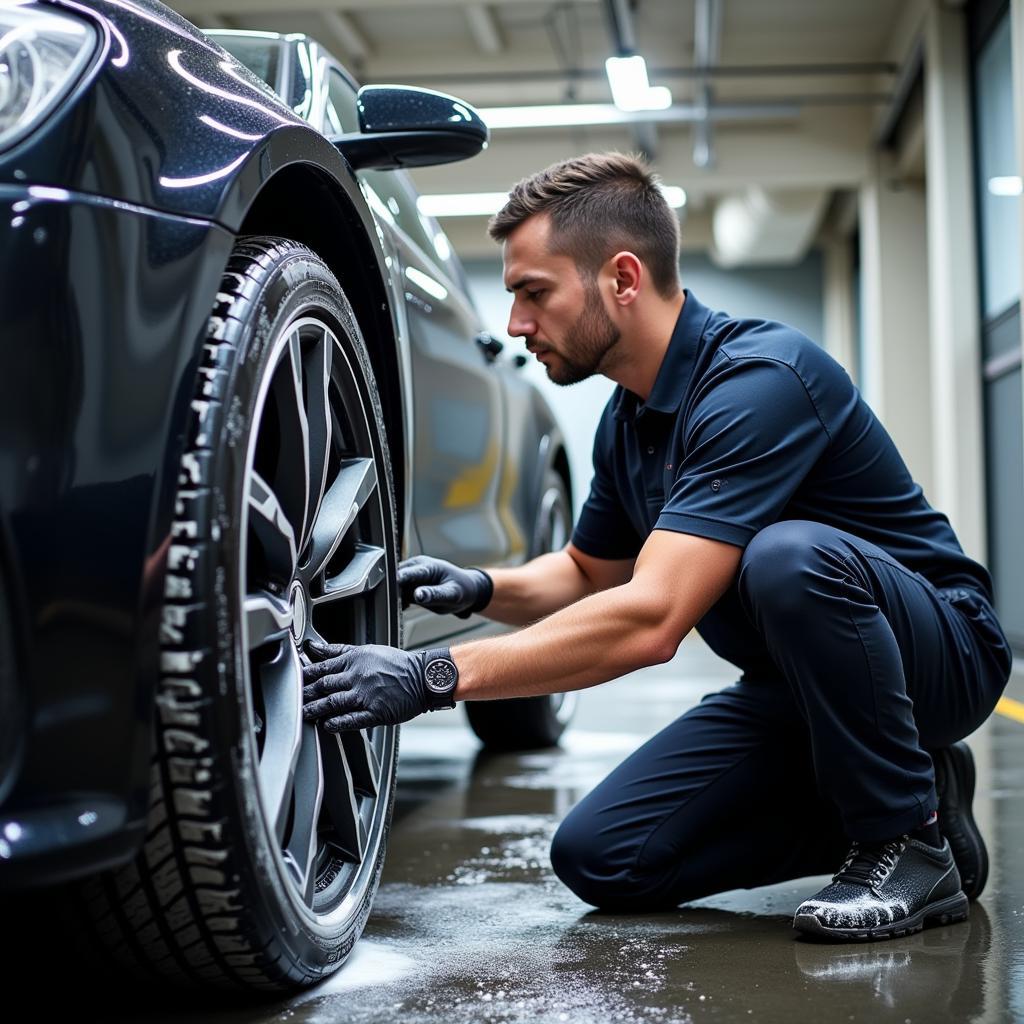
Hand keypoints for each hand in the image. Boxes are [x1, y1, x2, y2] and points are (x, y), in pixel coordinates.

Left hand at [302, 640, 432, 731]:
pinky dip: (336, 722)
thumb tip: (315, 647)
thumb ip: (339, 650)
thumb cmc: (397, 664)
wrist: (424, 677)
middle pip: (324, 685)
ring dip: (316, 709)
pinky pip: (351, 719)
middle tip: (295, 699)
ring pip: (333, 703)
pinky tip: (327, 725)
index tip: (296, 679)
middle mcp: (358, 676)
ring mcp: (366, 695)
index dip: (306, 674)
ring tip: (305, 713)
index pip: (323, 667)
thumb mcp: (367, 650)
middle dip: (307, 693)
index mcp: (355, 659)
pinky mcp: (375, 712)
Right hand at [397, 555, 492, 617]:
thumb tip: (417, 595)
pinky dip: (397, 599)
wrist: (466, 589)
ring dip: (394, 596)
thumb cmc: (462, 590)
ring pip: (395, 585)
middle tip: (393, 605)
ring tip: (403, 606)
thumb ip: (434, 595)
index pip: (410, 572)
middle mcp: (416, 567)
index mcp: (428, 567)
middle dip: (392, 590)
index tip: (390, 586)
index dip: (399, 579)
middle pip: (397, 577)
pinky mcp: (409, 583)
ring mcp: (412, 574)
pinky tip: (404, 607)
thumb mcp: (452, 595)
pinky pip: (398, 591)